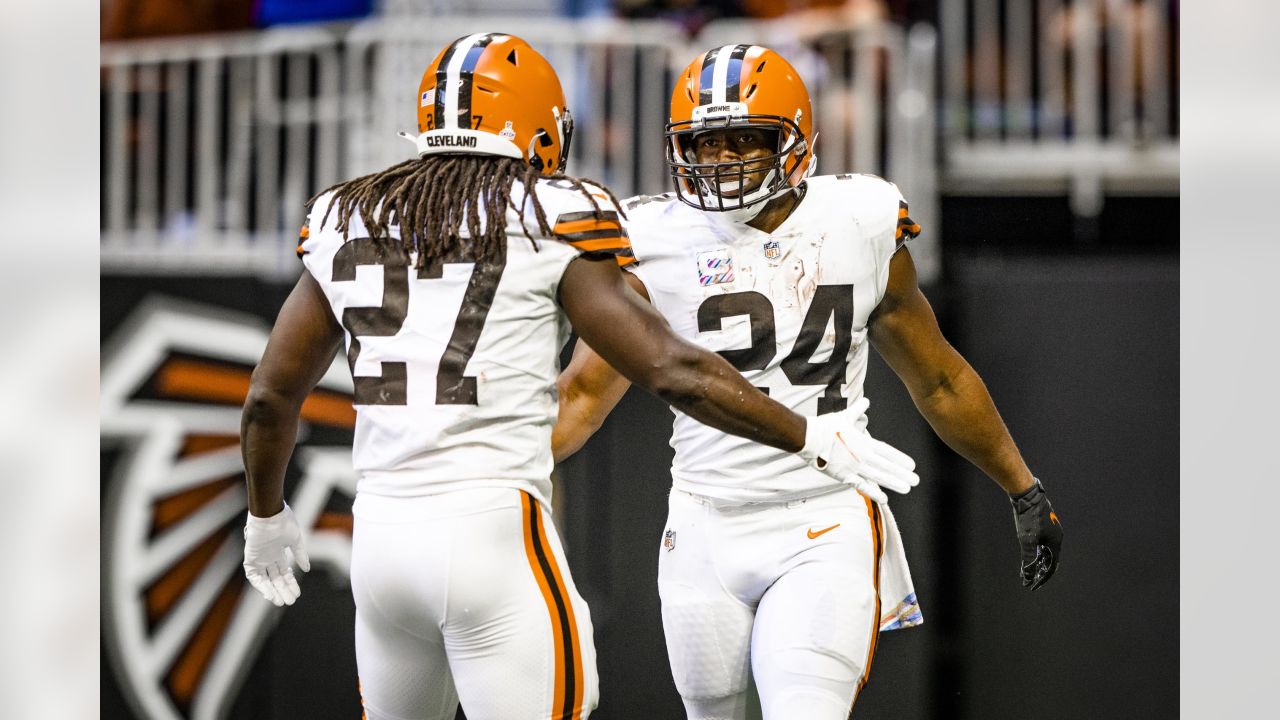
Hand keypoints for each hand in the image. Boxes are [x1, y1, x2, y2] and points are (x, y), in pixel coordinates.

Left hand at [243, 502, 311, 605]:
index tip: (297, 593)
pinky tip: (268, 593)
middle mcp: (269, 558)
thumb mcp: (295, 540)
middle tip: (289, 602)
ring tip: (279, 601)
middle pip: (276, 579)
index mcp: (279, 553)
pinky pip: (254, 575)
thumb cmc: (284, 522)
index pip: (285, 573)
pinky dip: (260, 585)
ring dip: (272, 591)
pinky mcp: (251, 558)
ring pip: (266, 579)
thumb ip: (300, 555)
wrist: (270, 514)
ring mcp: (259, 558)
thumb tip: (307, 569)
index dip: (291, 583)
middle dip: (283, 590)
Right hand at [798, 397, 918, 503]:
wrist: (807, 437)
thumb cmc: (826, 426)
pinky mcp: (842, 476)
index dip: (900, 459)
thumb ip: (858, 410)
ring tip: (907, 488)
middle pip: (886, 466)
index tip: (912, 465)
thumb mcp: (845, 416)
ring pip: (877, 477)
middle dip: (902, 474)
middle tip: (916, 480)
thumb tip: (867, 401)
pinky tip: (884, 499)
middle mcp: (861, 456)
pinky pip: (860, 486)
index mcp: (863, 442)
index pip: (886, 452)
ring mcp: (853, 467)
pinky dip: (873, 492)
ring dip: (893, 483)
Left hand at [1009, 479, 1061, 589]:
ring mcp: (1051, 530)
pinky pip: (1042, 542)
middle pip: (1049, 559)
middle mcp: (1056, 537)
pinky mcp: (1045, 525)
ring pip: (1045, 551)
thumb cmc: (1028, 518)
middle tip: (1029, 580)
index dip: (1042, 578)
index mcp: (1056, 542)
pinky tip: (1028, 554)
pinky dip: (1036, 551)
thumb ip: (1028, 559)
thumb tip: (1028, 576)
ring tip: (1027, 570)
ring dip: (1037, 561)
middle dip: (1039, 571)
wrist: (1027, 495)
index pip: (1051, 566)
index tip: (1033, 586)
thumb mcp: (1027, 541)